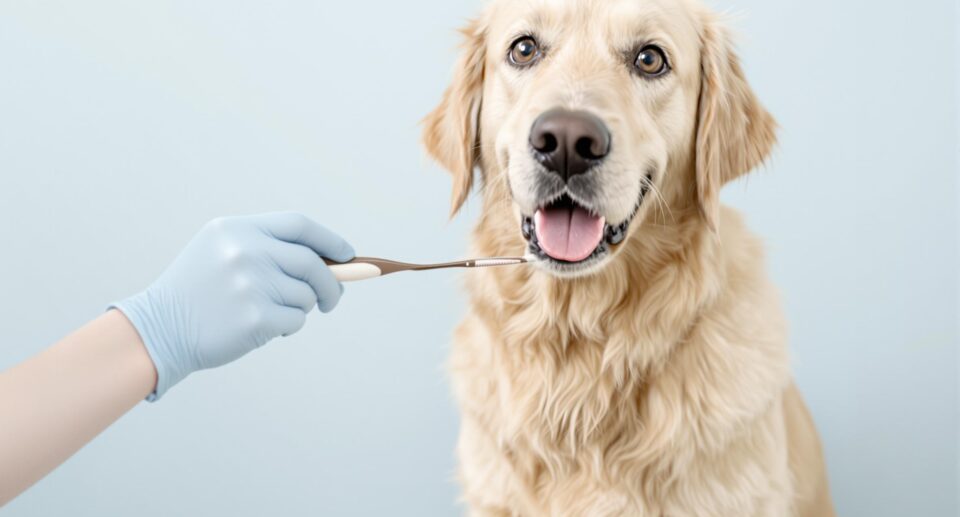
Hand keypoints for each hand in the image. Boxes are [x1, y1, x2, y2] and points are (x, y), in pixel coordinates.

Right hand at [112, 212, 353, 399]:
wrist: (158, 330)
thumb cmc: (198, 292)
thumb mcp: (222, 251)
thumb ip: (270, 248)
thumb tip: (334, 261)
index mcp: (237, 229)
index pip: (299, 225)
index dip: (329, 240)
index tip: (347, 255)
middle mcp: (245, 251)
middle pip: (312, 262)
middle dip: (331, 282)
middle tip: (333, 298)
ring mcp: (251, 284)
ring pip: (306, 295)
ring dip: (301, 307)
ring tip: (271, 312)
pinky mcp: (256, 318)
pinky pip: (296, 320)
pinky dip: (288, 327)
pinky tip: (262, 328)